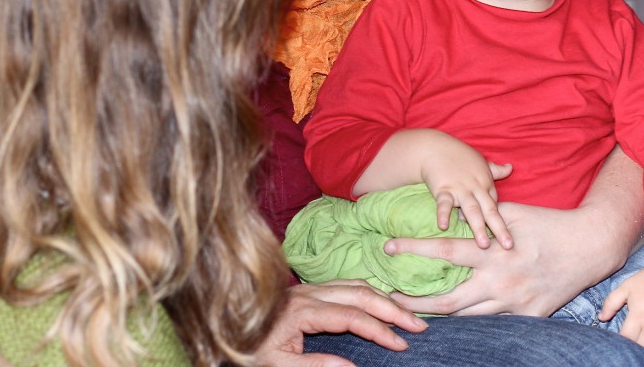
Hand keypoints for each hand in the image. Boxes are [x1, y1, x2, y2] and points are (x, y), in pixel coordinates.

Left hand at [254, 280, 427, 366]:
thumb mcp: (278, 366)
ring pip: (354, 284)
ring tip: (406, 314)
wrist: (225, 330)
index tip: (401, 344)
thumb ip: (315, 365)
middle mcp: (309, 293)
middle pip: (359, 293)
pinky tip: (380, 302)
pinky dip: (368, 292)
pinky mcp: (309, 290)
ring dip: (382, 298)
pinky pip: (346, 284)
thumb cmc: (250, 350)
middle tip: (417, 324)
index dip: (379, 329)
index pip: (352, 316)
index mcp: (302, 310)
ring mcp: (309, 288)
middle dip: (391, 308)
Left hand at [384, 200, 636, 316]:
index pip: (443, 250)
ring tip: (414, 315)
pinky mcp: (528, 317)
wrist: (589, 246)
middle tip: (389, 298)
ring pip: (467, 319)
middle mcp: (498, 281)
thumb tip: (454, 213)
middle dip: (415, 302)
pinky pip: (495, 326)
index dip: (413, 249)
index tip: (387, 247)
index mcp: (491, 251)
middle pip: (447, 299)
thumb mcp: (510, 212)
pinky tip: (455, 326)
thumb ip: (481, 217)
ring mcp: (514, 303)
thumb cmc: (546, 222)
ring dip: (440, 318)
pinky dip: (473, 325)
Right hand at [420, 134, 512, 249]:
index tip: (508, 240)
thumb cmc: (458, 155)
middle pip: (489, 210)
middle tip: (508, 246)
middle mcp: (475, 188)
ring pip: (471, 210)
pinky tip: (443, 226)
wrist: (434, 148)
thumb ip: (495, 169)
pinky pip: (444, 203)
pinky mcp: (443, 189)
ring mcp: (460, 189)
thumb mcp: (480, 161)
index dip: (501, 222)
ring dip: (477, 226)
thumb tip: (511, 168)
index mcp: (485, 183)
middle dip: (498, 228)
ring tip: (483, 244)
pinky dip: (443, 214)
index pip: (496, 206)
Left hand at [598, 262, 643, 360]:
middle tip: (628, 347)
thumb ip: (611, 303)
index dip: (620, 343)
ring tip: (642, 350)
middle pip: (642, 349)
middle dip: (633, 350)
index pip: (627, 339)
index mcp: (638, 315)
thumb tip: (601, 318)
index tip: (616, 341)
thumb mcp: (625, 287)